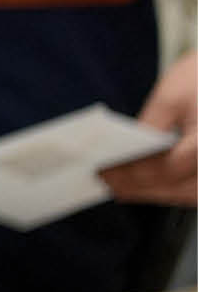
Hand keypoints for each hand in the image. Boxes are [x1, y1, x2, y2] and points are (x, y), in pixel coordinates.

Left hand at [100, 52, 197, 206]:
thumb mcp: (171, 97)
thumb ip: (150, 127)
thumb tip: (124, 153)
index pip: (167, 168)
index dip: (132, 174)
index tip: (103, 173)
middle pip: (177, 187)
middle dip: (138, 187)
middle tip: (106, 183)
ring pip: (187, 194)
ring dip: (154, 193)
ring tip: (121, 186)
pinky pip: (195, 190)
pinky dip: (172, 190)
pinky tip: (148, 185)